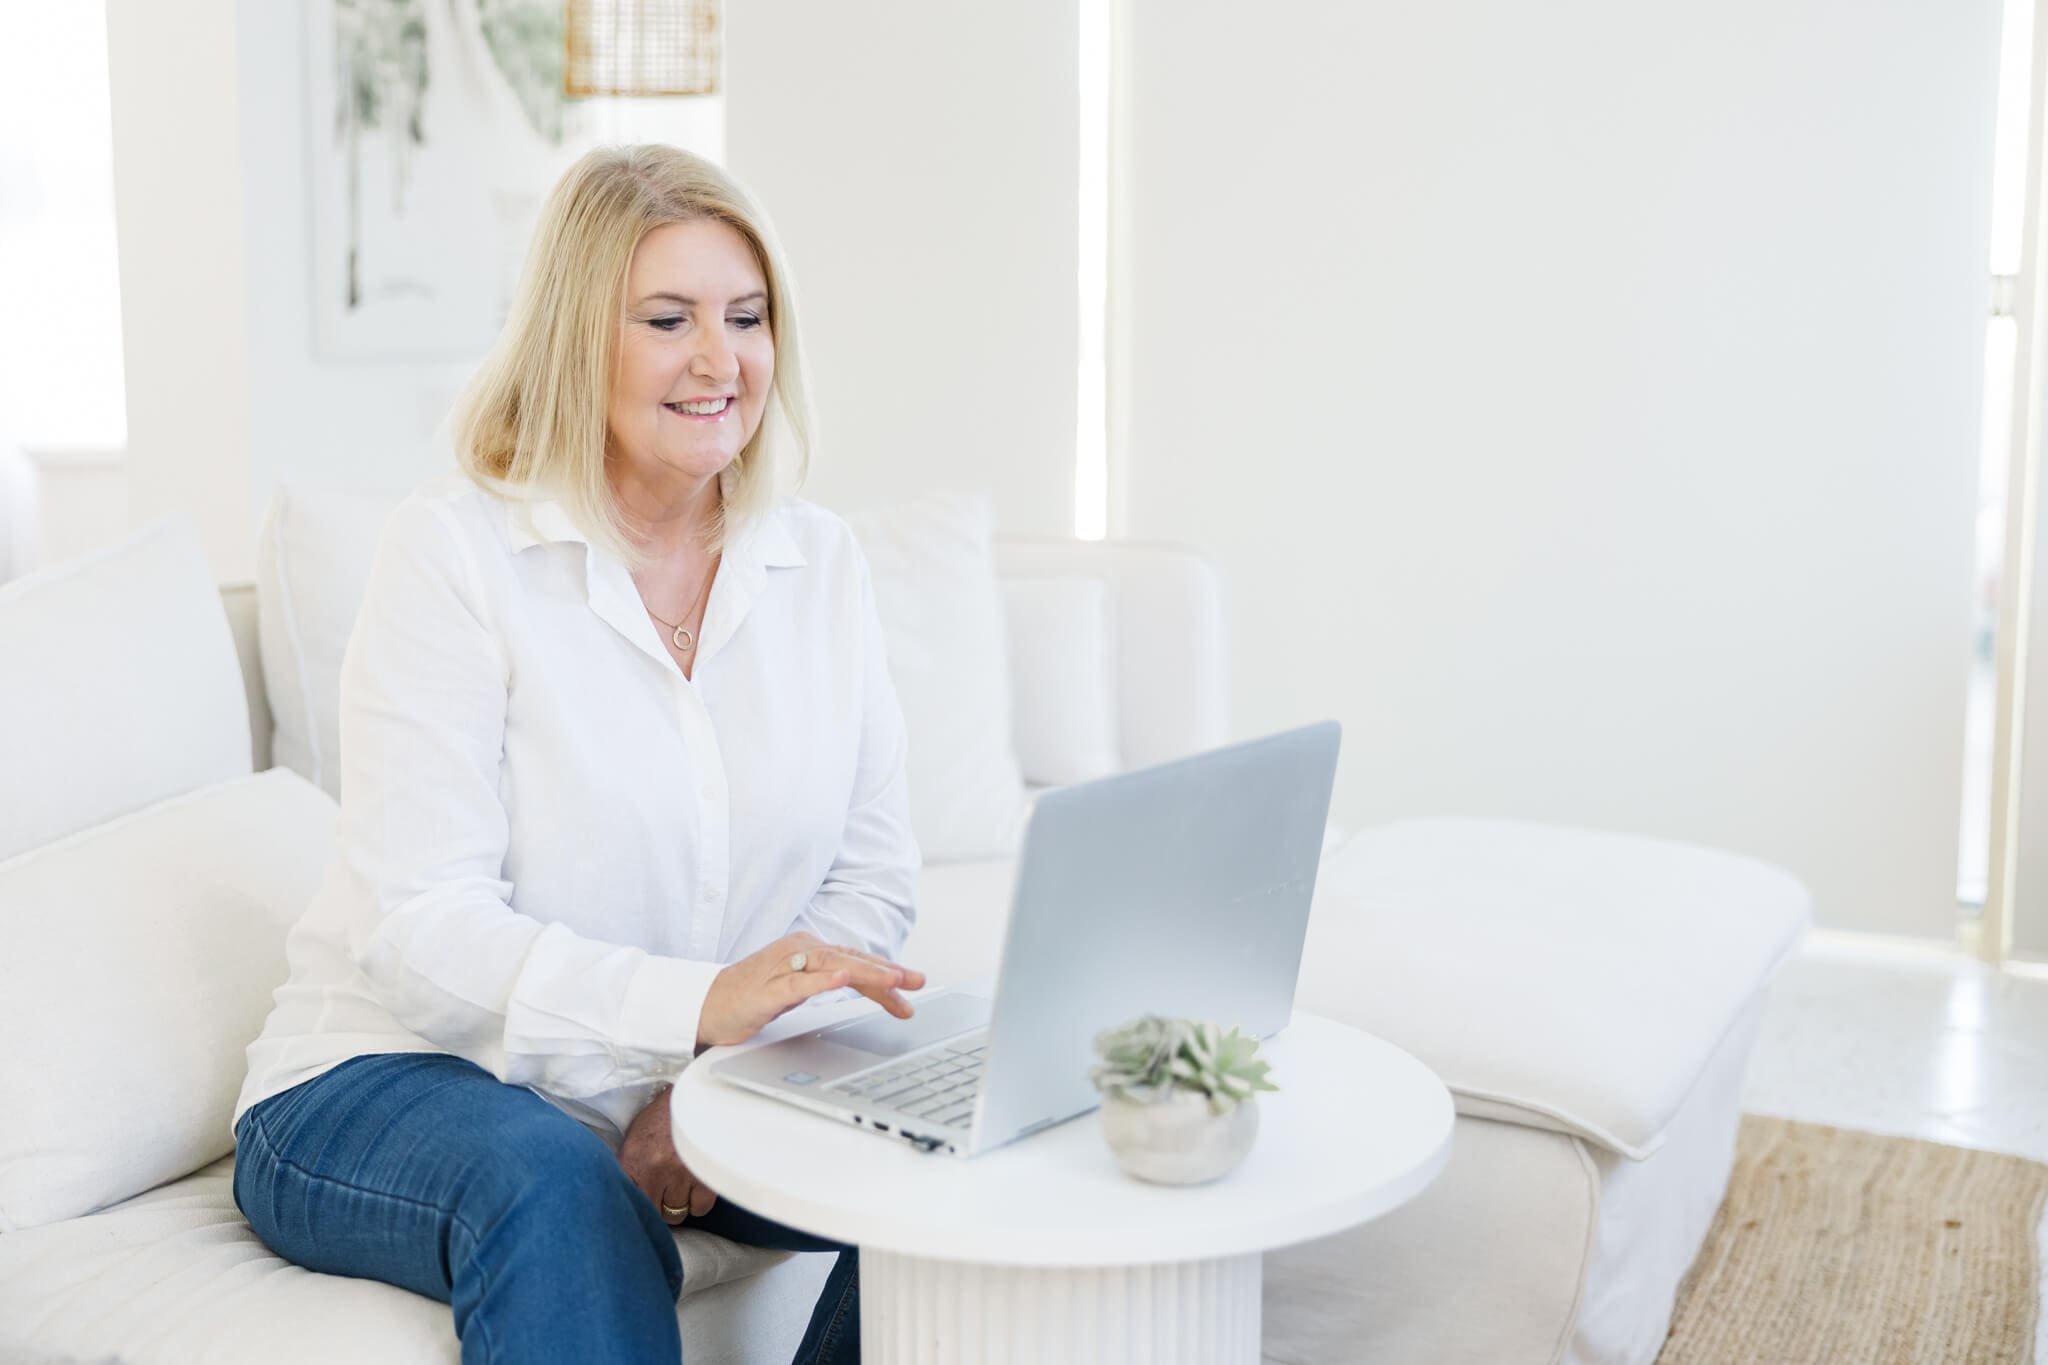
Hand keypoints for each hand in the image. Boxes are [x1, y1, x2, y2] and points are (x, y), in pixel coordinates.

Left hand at [619, 1084, 716, 1223]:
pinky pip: (700, 1207)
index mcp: (632, 1161)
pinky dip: (698, 1202)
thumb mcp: (636, 1138)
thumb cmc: (664, 1116)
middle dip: (660, 1206)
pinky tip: (696, 1187)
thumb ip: (630, 1168)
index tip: (644, 1209)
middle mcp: (653, 1171)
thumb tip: (629, 1197)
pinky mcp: (704, 1176)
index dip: (638, 1208)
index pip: (628, 1202)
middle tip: (666, 1193)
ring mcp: (679, 1175)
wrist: (695, 1094)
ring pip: (677, 1213)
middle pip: (654, 1213)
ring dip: (680, 1204)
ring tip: (682, 1187)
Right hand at [696, 931, 925, 1052]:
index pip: (855, 961)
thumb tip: (858, 985)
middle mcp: (799, 952)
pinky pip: (799, 982)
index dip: (887, 974)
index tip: (914, 988)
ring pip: (832, 965)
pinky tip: (843, 979)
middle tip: (919, 982)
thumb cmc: (750, 997)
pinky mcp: (767, 989)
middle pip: (851, 959)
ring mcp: (782, 968)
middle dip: (888, 972)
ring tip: (893, 979)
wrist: (704, 1006)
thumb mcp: (796, 989)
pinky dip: (823, 980)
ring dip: (866, 972)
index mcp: (808, 953)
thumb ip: (823, 982)